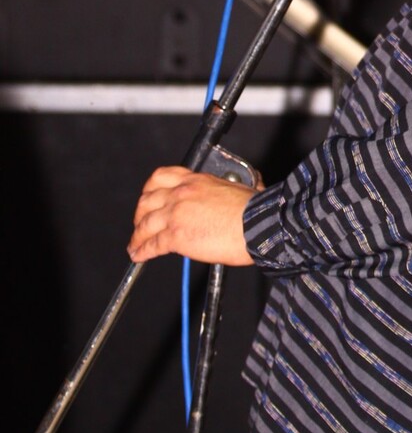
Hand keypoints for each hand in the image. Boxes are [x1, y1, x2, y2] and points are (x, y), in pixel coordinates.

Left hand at [127, 165, 256, 265]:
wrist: (256, 226)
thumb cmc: (254, 209)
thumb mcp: (240, 186)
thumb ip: (233, 185)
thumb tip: (246, 185)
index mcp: (196, 180)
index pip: (162, 177)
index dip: (150, 189)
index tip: (148, 197)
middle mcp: (182, 194)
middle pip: (147, 201)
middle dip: (140, 213)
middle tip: (140, 223)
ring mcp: (176, 214)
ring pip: (145, 224)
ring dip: (137, 236)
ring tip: (135, 244)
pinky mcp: (176, 236)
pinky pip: (151, 244)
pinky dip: (142, 251)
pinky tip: (139, 256)